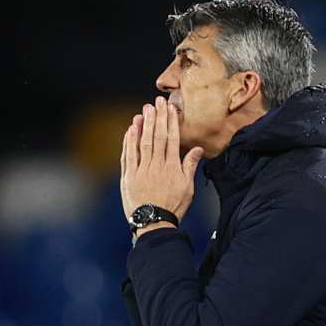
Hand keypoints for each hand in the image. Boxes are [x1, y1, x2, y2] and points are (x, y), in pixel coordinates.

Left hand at [120, 96, 204, 222]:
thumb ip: (190, 166)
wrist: (154, 224)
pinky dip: (129, 142)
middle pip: (157, 137)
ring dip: (143, 125)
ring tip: (144, 111)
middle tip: (156, 102)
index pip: (171, 139)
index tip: (170, 108)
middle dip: (157, 117)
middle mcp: (156, 166)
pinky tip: (130, 130)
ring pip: (142, 143)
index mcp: (171, 167)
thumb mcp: (187, 188)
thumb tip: (197, 149)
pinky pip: (128, 156)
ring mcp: (140, 171)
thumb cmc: (173, 207)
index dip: (170, 122)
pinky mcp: (128, 177)